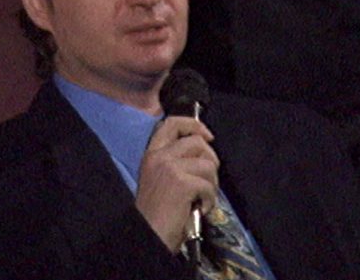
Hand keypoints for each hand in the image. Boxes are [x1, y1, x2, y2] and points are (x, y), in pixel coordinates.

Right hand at [135, 117, 219, 252]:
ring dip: (212, 185)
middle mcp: (159, 156)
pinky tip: (199, 209)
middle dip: (211, 161)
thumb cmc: (156, 213)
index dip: (194, 125)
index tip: (207, 136)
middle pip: (198, 142)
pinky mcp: (182, 183)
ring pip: (208, 164)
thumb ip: (175, 162)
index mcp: (152, 154)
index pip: (172, 123)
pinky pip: (209, 185)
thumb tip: (204, 154)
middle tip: (208, 180)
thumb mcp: (159, 179)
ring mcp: (170, 168)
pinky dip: (210, 200)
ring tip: (202, 199)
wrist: (147, 235)